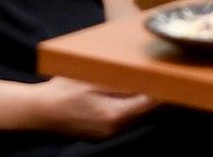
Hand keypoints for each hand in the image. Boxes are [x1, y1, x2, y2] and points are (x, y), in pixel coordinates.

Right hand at [34, 78, 157, 139]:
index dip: (162, 92)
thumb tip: (141, 79)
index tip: (172, 80)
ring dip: (142, 103)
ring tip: (149, 84)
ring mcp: (108, 133)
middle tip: (165, 79)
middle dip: (154, 97)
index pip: (148, 105)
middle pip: (144, 113)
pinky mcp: (102, 133)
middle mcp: (115, 129)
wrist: (40, 111)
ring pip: (134, 117)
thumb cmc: (62, 91)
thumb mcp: (90, 79)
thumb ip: (117, 82)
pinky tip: (127, 94)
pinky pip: (123, 120)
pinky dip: (129, 108)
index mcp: (115, 115)